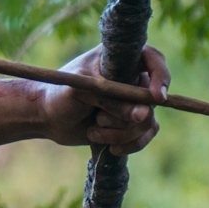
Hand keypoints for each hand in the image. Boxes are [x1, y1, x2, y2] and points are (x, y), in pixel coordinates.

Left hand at [40, 45, 165, 152]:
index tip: (156, 97)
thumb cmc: (61, 95)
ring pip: (148, 120)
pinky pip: (146, 134)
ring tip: (94, 131)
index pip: (153, 59)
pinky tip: (112, 148)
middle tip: (98, 118)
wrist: (47, 118)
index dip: (160, 76)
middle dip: (125, 116)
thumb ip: (114, 101)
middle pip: (150, 98)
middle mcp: (130, 77)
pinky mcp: (130, 121)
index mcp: (120, 58)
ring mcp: (132, 101)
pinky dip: (130, 144)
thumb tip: (145, 115)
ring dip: (121, 132)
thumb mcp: (84, 92)